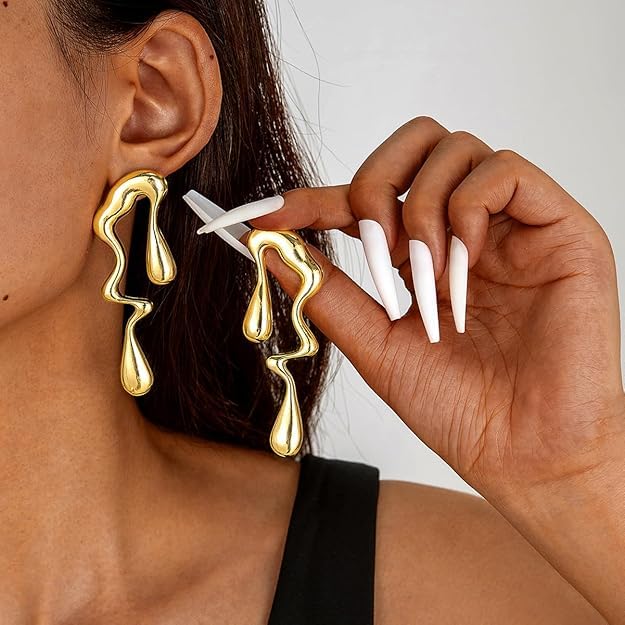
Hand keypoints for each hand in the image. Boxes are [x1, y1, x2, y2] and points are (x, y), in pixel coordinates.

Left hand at [246, 116, 624, 503]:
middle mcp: (467, 230)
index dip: (317, 197)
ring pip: (455, 149)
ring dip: (421, 210)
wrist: (525, 454)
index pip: (367, 198)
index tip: (272, 214)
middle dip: (375, 186)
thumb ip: (328, 290)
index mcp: (426, 255)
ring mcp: (513, 225)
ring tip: (426, 279)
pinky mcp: (559, 227)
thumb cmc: (458, 408)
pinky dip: (468, 209)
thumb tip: (270, 248)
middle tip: (376, 247)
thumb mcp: (376, 344)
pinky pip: (504, 171)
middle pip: (414, 144)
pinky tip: (467, 263)